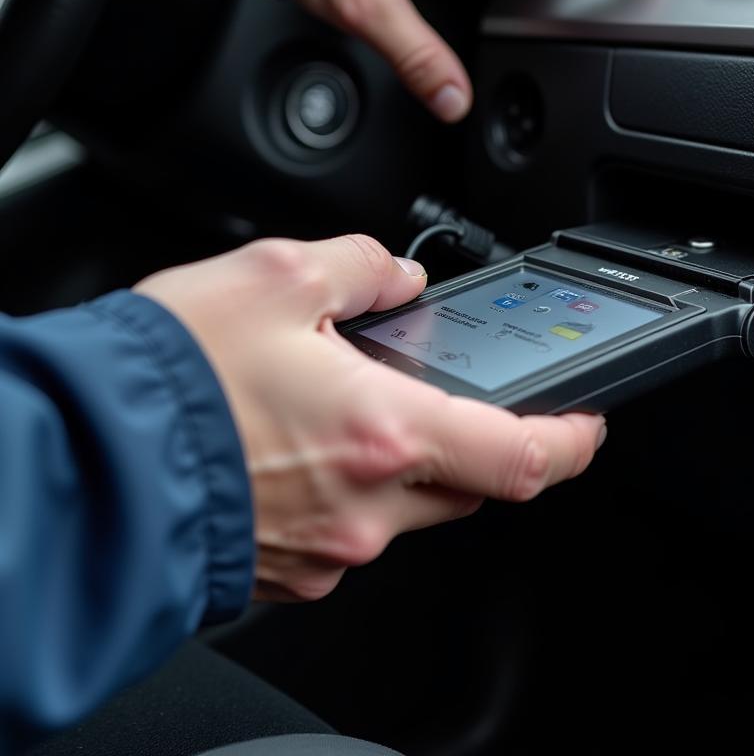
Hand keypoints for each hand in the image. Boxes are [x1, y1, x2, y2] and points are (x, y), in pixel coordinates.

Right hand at [136, 235, 604, 601]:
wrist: (81, 465)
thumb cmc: (169, 380)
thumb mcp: (273, 278)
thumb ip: (359, 267)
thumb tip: (395, 275)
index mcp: (386, 436)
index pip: (524, 457)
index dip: (572, 440)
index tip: (589, 423)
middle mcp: (368, 509)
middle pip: (467, 482)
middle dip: (470, 436)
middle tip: (439, 390)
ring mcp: (329, 550)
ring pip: (406, 506)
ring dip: (399, 457)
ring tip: (341, 404)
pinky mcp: (288, 570)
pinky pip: (348, 527)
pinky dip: (346, 484)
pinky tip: (299, 443)